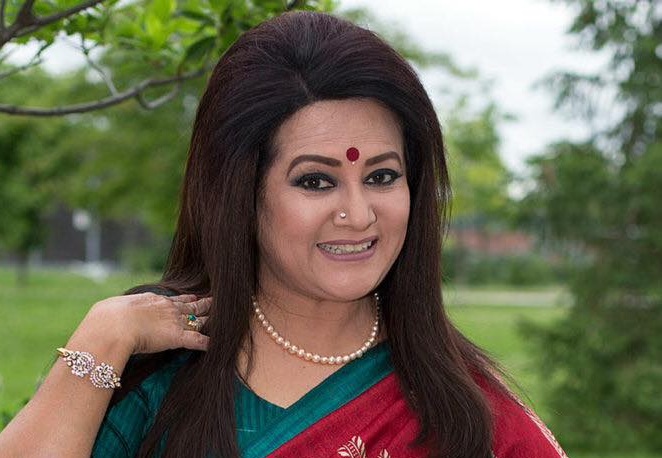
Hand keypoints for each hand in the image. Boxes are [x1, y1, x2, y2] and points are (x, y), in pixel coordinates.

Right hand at [72, 293, 210, 356]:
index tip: (196, 296)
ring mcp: (174, 322)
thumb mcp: (114, 310)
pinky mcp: (177, 337)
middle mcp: (168, 309)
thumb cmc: (107, 319)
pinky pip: (198, 340)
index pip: (176, 299)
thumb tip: (105, 315)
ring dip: (212, 320)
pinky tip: (217, 345)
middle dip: (207, 304)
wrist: (112, 325)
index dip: (188, 299)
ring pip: (199, 319)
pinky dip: (208, 343)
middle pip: (193, 305)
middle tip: (219, 301)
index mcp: (154, 300)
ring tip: (226, 319)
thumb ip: (119, 312)